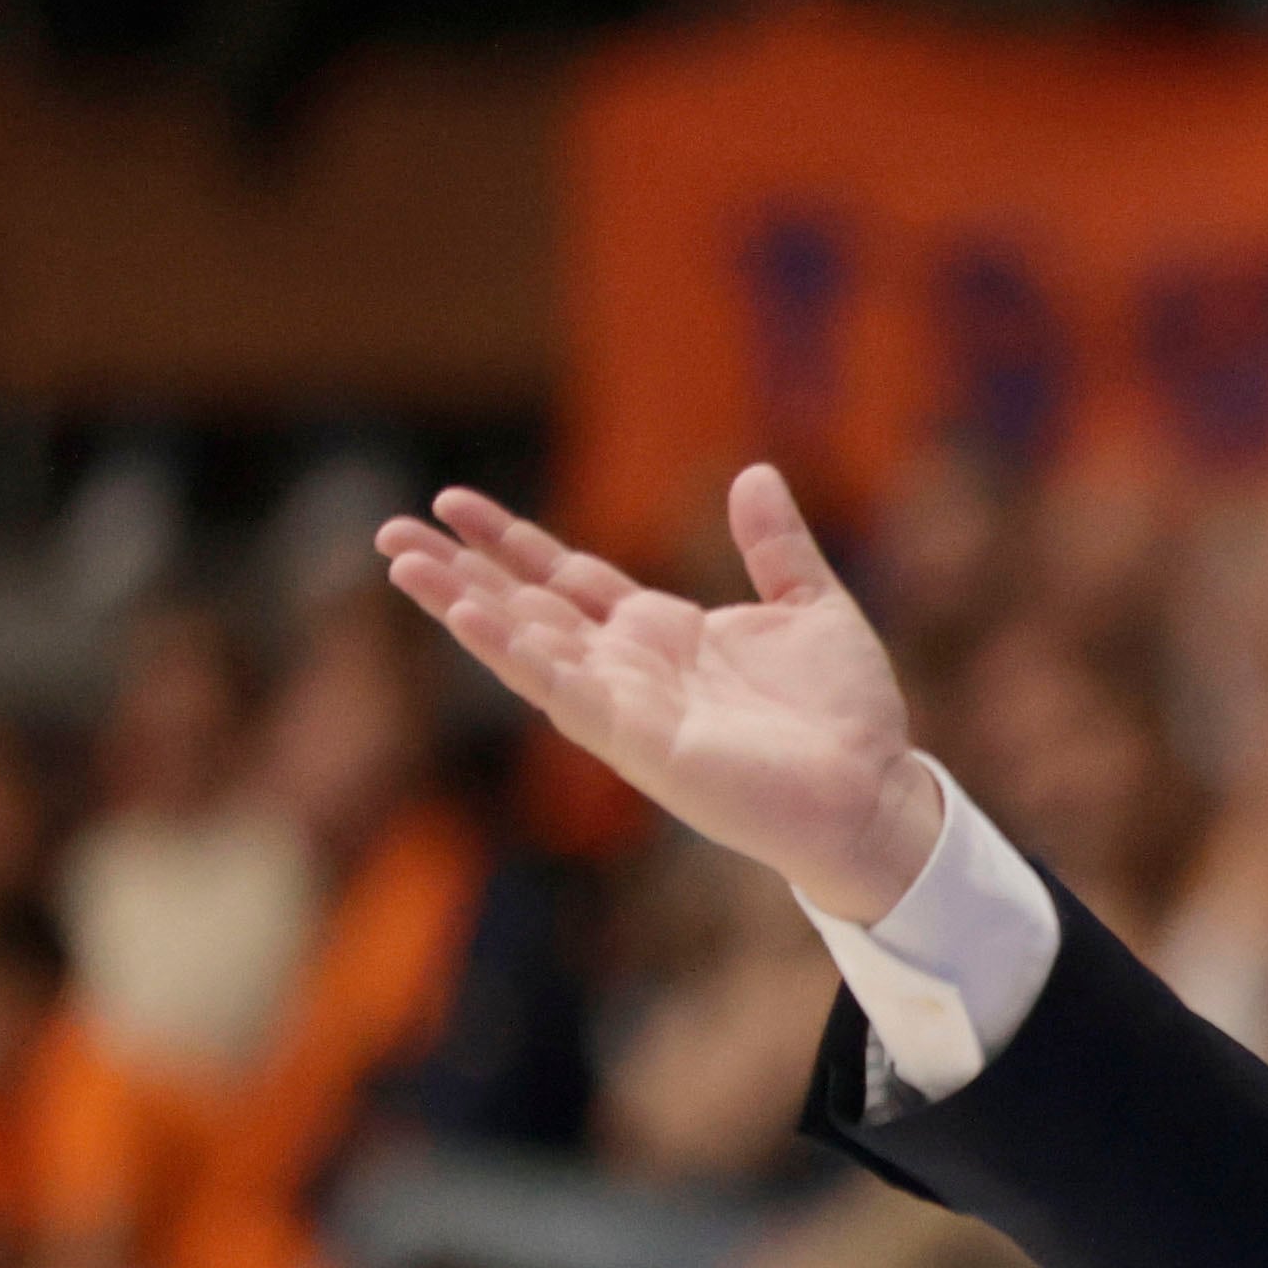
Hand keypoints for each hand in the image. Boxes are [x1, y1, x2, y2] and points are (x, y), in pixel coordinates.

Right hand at [377, 463, 944, 923]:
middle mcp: (630, 670)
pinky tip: (471, 618)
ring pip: (527, 648)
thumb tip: (756, 473)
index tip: (451, 502)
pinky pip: (565, 692)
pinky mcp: (640, 743)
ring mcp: (628, 708)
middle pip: (525, 608)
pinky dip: (518, 654)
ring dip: (464, 608)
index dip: (510, 541)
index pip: (565, 579)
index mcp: (661, 634)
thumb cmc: (846, 716)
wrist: (877, 795)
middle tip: (389, 531)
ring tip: (403, 565)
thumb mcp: (811, 606)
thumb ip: (775, 545)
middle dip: (459, 571)